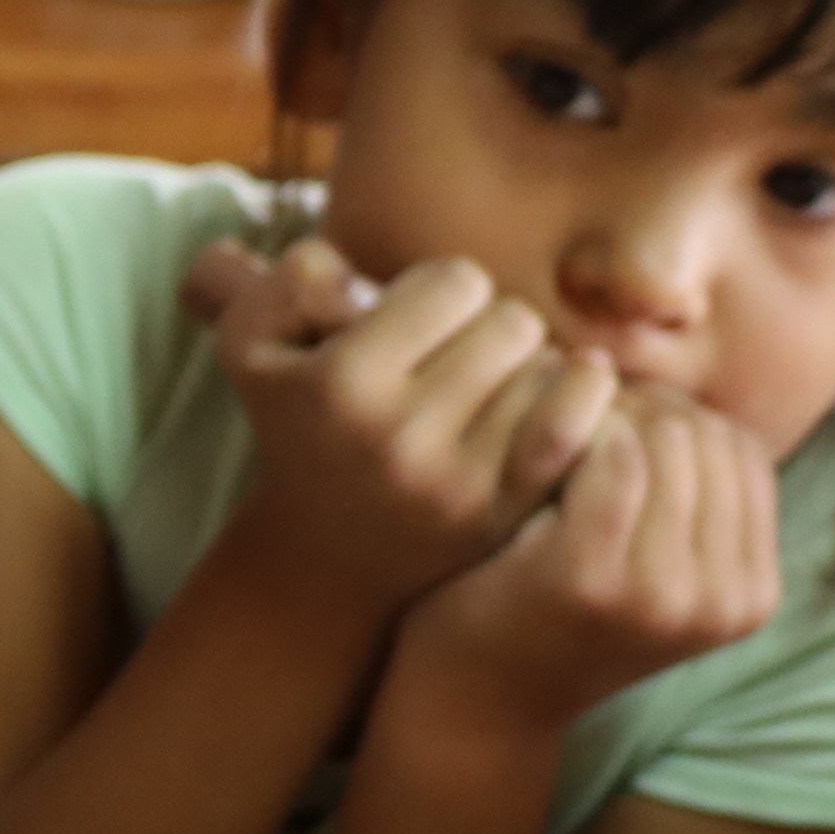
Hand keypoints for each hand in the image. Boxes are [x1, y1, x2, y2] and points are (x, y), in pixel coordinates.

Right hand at [183, 239, 624, 625]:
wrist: (323, 557)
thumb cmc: (303, 421)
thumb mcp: (256, 342)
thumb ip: (296, 276)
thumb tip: (361, 288)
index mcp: (341, 384)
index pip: (459, 281)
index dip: (442, 292)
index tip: (417, 326)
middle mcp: (398, 438)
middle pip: (513, 322)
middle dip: (488, 329)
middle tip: (456, 360)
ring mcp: (455, 485)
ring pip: (549, 369)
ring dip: (528, 369)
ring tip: (487, 391)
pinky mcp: (500, 516)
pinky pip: (574, 424)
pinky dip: (577, 399)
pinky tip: (554, 399)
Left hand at [396, 384, 788, 733]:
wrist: (476, 698)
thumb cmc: (558, 612)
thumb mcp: (652, 569)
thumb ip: (693, 504)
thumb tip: (701, 403)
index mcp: (752, 595)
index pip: (743, 453)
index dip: (681, 414)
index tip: (619, 418)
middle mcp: (723, 600)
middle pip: (708, 438)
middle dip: (645, 407)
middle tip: (581, 415)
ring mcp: (664, 593)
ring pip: (667, 438)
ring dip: (608, 413)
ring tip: (558, 430)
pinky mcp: (594, 576)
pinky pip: (614, 454)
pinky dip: (576, 433)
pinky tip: (536, 451)